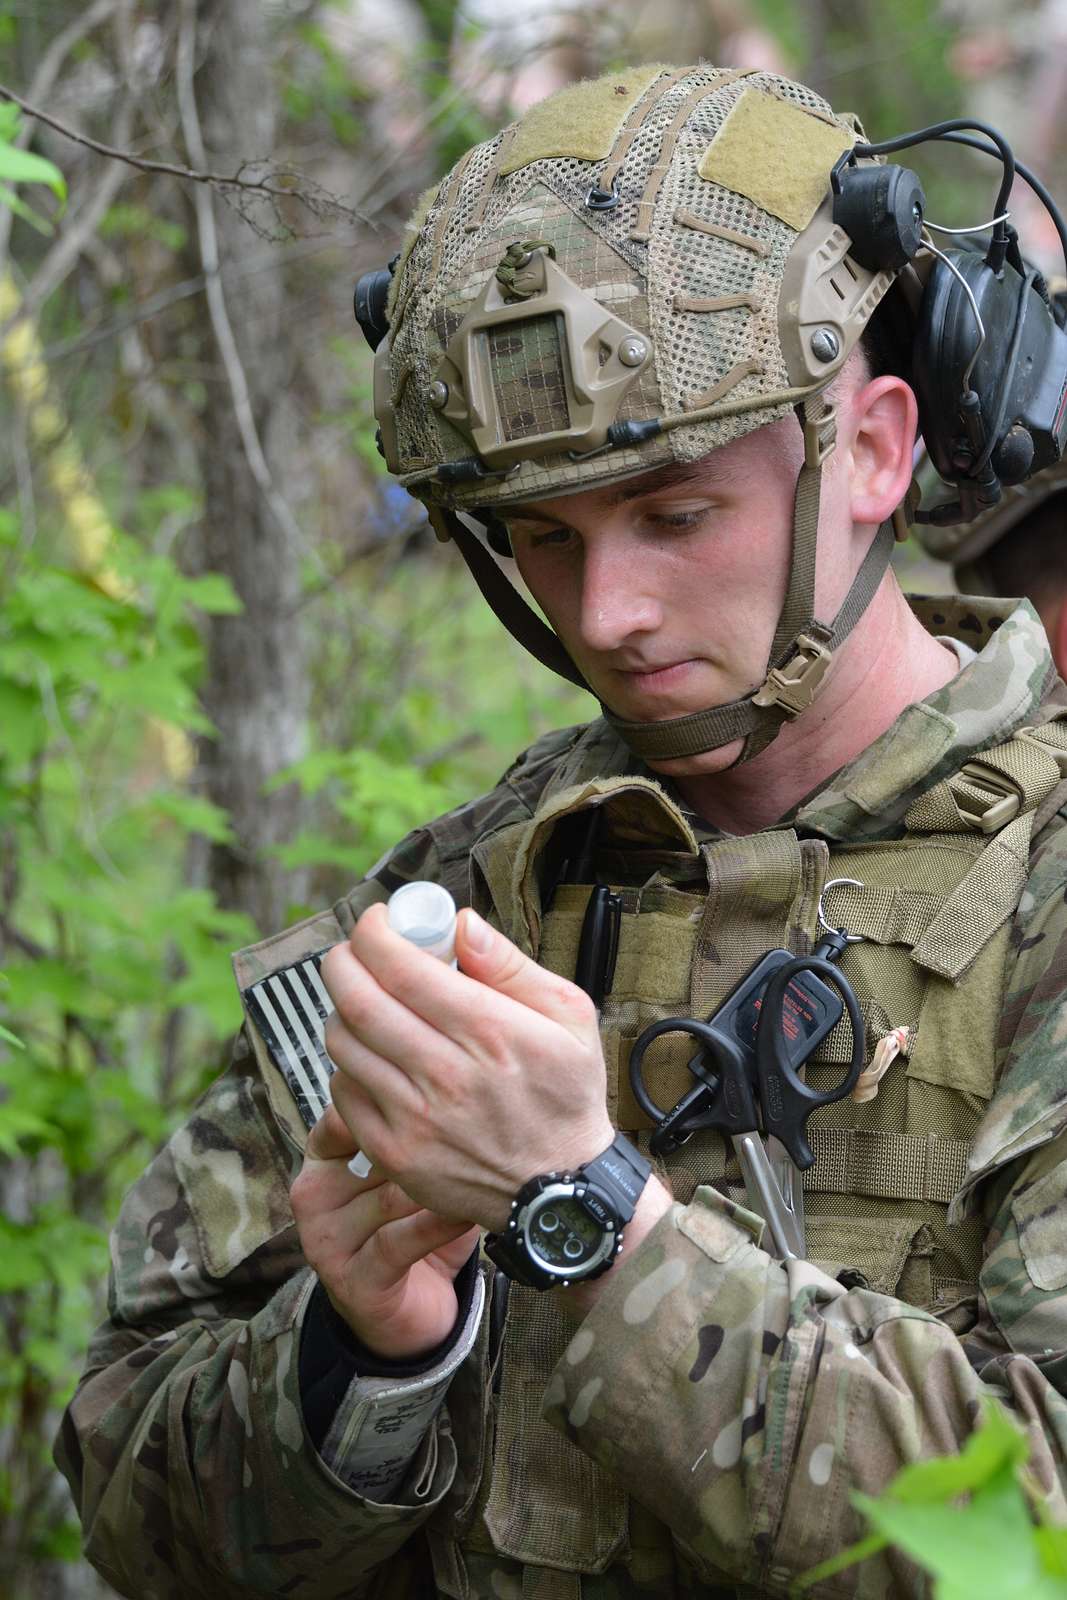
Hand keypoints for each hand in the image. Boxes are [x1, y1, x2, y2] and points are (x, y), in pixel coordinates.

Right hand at [291, 1101, 479, 1358]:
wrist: (409, 1313)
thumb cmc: (413, 1225)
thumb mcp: (409, 1172)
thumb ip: (414, 1127)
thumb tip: (449, 1074)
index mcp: (321, 1159)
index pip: (345, 1111)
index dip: (397, 1101)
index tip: (444, 1096)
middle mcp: (314, 1195)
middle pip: (375, 1150)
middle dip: (430, 1145)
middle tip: (476, 1136)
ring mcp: (326, 1240)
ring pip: (390, 1196)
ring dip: (439, 1187)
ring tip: (479, 1174)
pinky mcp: (353, 1280)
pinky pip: (397, 1241)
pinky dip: (437, 1225)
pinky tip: (466, 1213)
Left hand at [320, 905, 614, 1229]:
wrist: (561, 1188)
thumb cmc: (566, 1096)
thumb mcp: (569, 1017)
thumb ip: (511, 966)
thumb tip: (462, 924)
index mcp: (490, 1031)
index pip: (402, 968)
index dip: (375, 934)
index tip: (378, 922)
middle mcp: (446, 1074)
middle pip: (358, 1001)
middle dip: (343, 962)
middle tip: (354, 952)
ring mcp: (414, 1118)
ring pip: (343, 1044)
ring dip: (342, 1010)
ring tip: (365, 1002)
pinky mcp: (394, 1153)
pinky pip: (343, 1092)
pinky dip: (348, 1063)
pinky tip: (374, 1056)